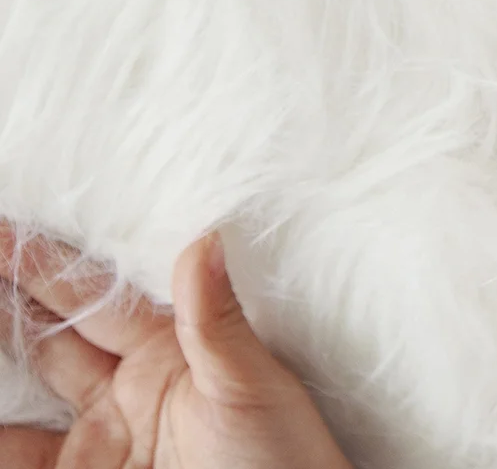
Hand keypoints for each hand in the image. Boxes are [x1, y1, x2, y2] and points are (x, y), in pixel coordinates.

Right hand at [1, 224, 352, 468]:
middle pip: (50, 334)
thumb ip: (215, 321)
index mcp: (171, 347)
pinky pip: (22, 454)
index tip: (1, 230)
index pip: (97, 295)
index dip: (45, 264)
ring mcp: (105, 435)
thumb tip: (205, 240)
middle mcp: (129, 385)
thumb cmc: (287, 455)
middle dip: (4, 298)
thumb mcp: (250, 387)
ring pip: (33, 385)